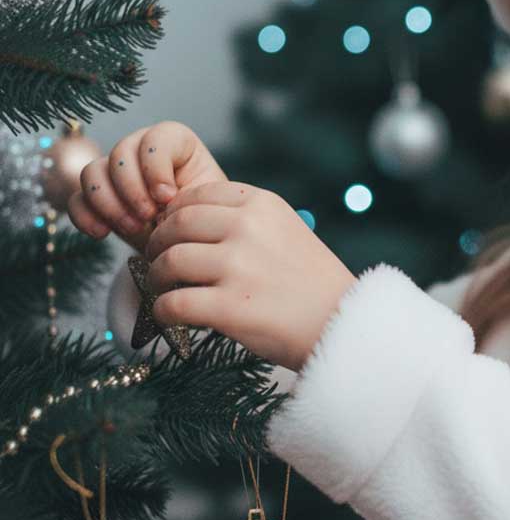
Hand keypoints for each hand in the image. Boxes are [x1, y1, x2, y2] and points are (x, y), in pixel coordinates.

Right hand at [67, 121, 227, 254]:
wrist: (188, 244)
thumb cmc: (203, 218)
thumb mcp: (206, 203)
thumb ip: (189, 194)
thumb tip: (162, 199)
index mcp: (176, 143)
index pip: (156, 138)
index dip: (156, 167)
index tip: (168, 197)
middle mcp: (141, 150)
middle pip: (120, 153)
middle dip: (132, 189)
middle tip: (148, 217)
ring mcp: (115, 172)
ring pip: (92, 172)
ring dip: (109, 203)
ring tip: (133, 228)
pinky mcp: (97, 198)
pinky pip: (76, 199)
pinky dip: (85, 216)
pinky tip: (102, 233)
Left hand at [143, 180, 357, 371]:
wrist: (343, 323)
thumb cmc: (312, 282)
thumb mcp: (287, 230)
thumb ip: (246, 220)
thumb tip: (185, 222)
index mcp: (263, 204)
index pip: (197, 195)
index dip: (175, 214)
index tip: (172, 231)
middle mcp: (248, 228)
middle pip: (176, 225)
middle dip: (158, 244)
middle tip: (157, 261)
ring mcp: (238, 267)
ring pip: (169, 262)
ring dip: (157, 278)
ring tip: (164, 289)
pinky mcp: (229, 307)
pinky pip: (172, 304)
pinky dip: (163, 311)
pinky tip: (170, 316)